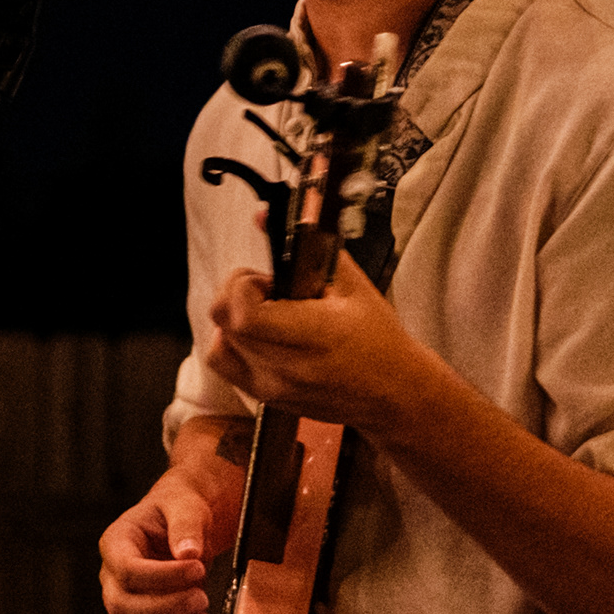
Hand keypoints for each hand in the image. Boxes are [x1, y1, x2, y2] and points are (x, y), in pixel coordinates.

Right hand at [95, 459, 238, 613]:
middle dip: (164, 610)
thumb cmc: (180, 506)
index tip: (197, 567)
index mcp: (117, 542)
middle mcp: (114, 576)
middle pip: (122, 607)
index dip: (161, 577)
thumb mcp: (185, 503)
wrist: (188, 521)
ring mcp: (128, 601)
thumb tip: (188, 554)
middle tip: (201, 597)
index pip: (126, 570)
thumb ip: (186, 524)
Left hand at [201, 254, 442, 432]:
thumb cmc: (380, 342)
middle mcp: (287, 367)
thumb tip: (267, 215)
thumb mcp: (355, 286)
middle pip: (225, 322)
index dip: (245, 286)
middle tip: (272, 293)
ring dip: (234, 320)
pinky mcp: (266, 398)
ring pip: (218, 342)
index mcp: (313, 337)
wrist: (395, 394)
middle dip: (240, 294)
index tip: (268, 279)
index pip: (245, 314)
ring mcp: (272, 387)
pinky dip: (231, 343)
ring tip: (268, 315)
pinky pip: (224, 364)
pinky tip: (259, 335)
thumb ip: (311, 246)